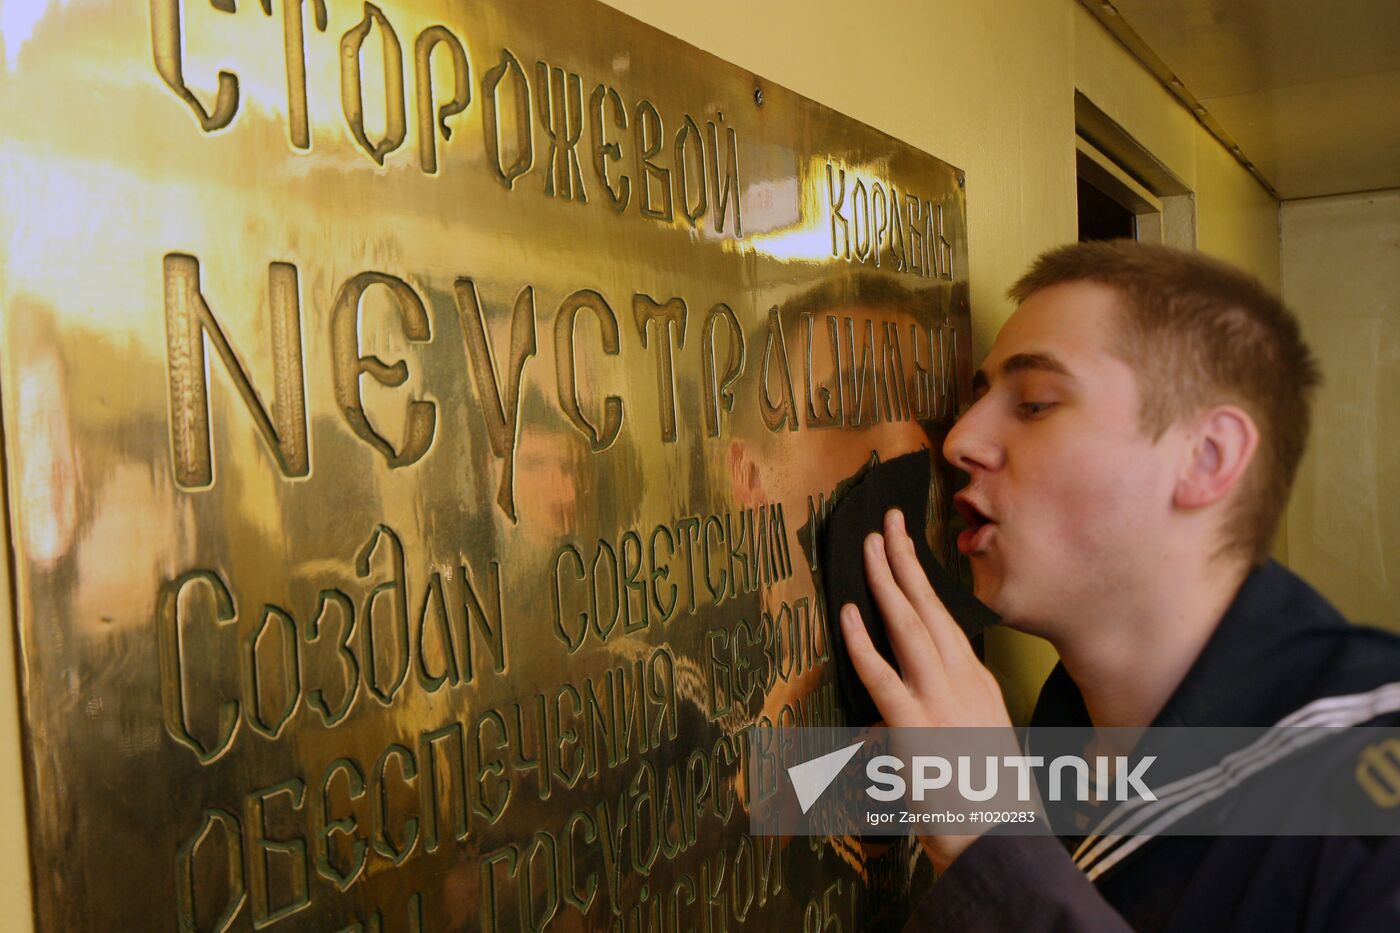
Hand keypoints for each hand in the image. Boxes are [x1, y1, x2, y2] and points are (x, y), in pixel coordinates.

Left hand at [839, 508, 1013, 868]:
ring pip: (907, 626)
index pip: (946, 617)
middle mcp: (963, 680)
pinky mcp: (914, 725)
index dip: (924, 580)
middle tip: (887, 521)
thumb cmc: (987, 798)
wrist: (1001, 839)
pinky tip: (848, 613)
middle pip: (930, 606)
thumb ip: (938, 718)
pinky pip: (881, 674)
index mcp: (978, 681)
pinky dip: (861, 641)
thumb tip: (889, 719)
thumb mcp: (970, 744)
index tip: (908, 549)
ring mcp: (939, 700)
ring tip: (870, 544)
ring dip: (886, 581)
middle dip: (906, 560)